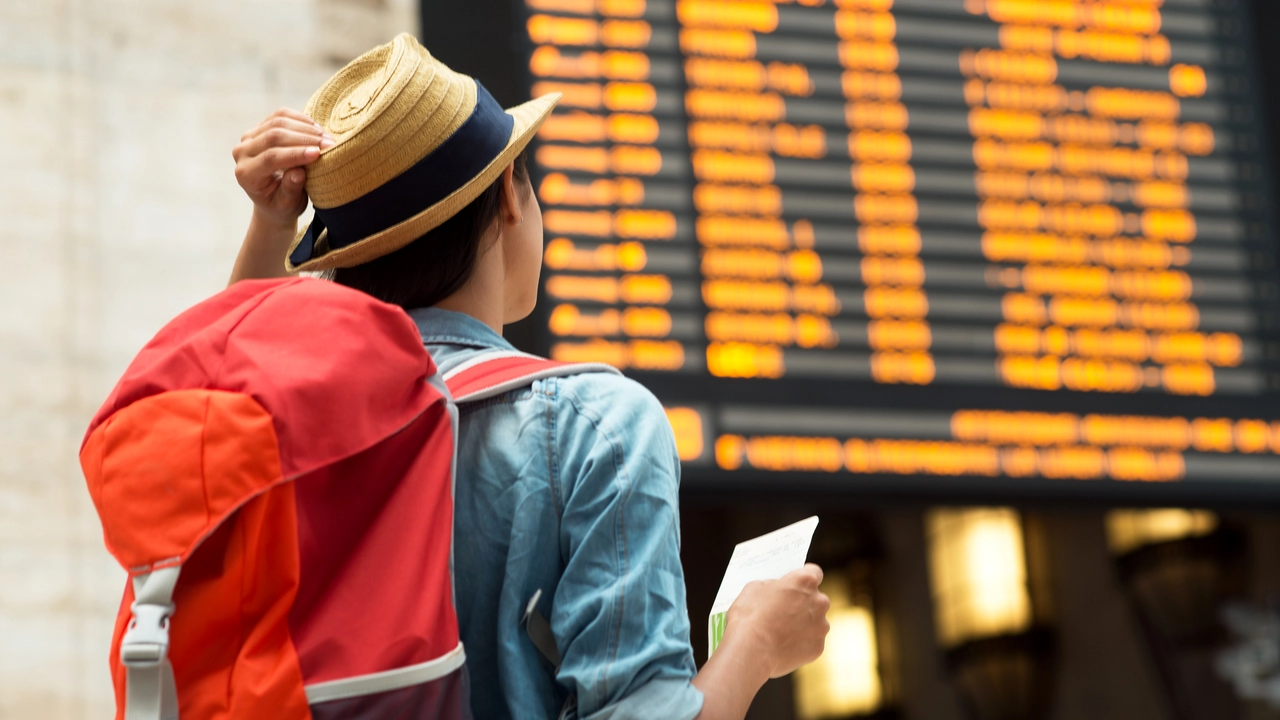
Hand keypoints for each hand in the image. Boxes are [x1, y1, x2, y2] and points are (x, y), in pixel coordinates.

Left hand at [232, 107, 333, 229]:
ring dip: (306, 128)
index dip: (295, 154)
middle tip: (329, 144)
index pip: (270, 158)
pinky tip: (317, 129)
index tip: (319, 154)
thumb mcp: (288, 206)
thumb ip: (290, 190)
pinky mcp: (261, 126)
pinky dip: (301, 119)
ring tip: (327, 137)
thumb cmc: (282, 205)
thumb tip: (298, 173)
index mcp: (246, 174)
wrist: (274, 198)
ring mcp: (250, 137)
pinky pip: (281, 115)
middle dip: (305, 139)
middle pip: (273, 136)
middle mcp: (242, 152)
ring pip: (278, 122)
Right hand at [723, 564, 829, 678]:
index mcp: (804, 581)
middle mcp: (819, 601)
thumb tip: (776, 591)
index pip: (813, 572)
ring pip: (815, 621)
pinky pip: (811, 641)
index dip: (803, 577)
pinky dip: (801, 642)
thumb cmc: (750, 616)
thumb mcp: (753, 588)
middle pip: (816, 598)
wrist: (751, 652)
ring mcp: (821, 626)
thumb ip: (771, 585)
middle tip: (784, 609)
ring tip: (781, 631)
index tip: (795, 583)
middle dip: (803, 602)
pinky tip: (783, 646)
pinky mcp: (818, 647)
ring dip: (804, 623)